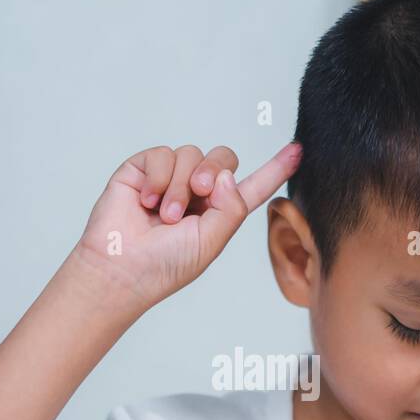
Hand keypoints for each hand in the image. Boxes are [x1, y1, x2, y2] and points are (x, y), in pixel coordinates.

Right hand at [68, 142, 301, 309]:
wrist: (122, 268)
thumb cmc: (165, 266)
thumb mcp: (211, 242)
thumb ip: (230, 208)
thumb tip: (225, 174)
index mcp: (218, 212)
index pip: (252, 186)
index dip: (275, 169)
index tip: (298, 150)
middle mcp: (195, 193)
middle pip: (222, 158)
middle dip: (213, 170)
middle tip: (199, 192)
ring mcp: (168, 180)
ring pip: (190, 154)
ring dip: (179, 185)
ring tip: (165, 214)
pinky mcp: (141, 170)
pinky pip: (161, 154)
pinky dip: (157, 177)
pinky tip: (146, 201)